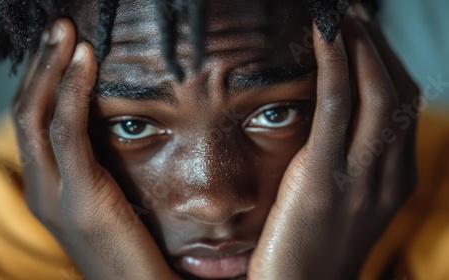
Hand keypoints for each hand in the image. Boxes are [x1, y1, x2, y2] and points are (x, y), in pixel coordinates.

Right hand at [12, 19, 178, 279]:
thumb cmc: (135, 250)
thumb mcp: (112, 202)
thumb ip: (102, 169)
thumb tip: (113, 127)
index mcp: (48, 189)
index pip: (34, 124)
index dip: (43, 81)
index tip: (63, 47)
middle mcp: (41, 190)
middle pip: (26, 112)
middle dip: (41, 65)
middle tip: (59, 27)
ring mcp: (55, 196)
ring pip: (36, 115)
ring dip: (50, 67)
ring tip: (65, 31)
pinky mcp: (81, 200)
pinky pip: (67, 131)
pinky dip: (71, 90)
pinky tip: (84, 60)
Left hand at [248, 6, 418, 279]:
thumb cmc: (307, 249)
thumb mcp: (339, 204)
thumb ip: (345, 164)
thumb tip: (330, 121)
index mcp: (394, 182)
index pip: (401, 106)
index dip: (385, 63)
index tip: (363, 34)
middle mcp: (387, 177)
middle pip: (395, 93)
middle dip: (376, 45)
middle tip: (353, 12)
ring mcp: (361, 180)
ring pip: (375, 94)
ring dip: (360, 45)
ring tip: (340, 14)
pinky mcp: (324, 182)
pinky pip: (336, 109)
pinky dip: (335, 65)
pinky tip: (325, 35)